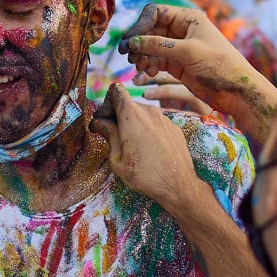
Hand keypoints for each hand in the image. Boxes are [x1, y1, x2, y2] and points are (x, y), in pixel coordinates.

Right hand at [90, 84, 202, 211]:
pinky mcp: (174, 127)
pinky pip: (155, 122)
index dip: (106, 103)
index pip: (116, 91)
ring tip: (131, 145)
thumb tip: (99, 123)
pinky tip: (148, 149)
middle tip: (112, 135)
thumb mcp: (117, 159)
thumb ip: (108, 135)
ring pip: (142, 113)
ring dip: (133, 124)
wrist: (178, 185)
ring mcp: (165, 118)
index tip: (104, 121)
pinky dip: (147, 130)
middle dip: (117, 115)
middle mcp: (150, 111)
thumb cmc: (145, 175)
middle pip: (128, 103)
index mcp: (132, 116)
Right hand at [120, 3, 276, 143]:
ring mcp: (178, 48)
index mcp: (188, 18)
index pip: (155, 13)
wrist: (236, 91)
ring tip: (139, 67)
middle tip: (128, 56)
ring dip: (141, 55)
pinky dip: (148, 65)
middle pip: (150, 30)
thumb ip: (159, 46)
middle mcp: (181, 30)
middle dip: (138, 42)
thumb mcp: (189, 52)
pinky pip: (155, 60)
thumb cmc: (220, 65)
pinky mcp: (177, 64)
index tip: (130, 41)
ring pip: (150, 47)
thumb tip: (132, 42)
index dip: (140, 25)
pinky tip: (147, 72)